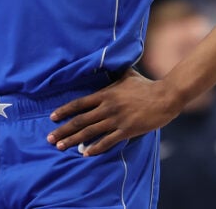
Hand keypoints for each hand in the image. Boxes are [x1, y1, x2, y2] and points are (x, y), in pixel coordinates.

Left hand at [47, 68, 179, 155]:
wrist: (165, 96)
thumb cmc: (146, 85)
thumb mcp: (127, 75)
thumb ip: (114, 72)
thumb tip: (107, 62)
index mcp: (105, 94)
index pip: (79, 103)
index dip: (64, 111)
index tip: (52, 118)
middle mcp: (107, 107)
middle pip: (80, 120)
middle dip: (63, 130)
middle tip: (50, 139)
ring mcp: (116, 119)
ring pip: (90, 132)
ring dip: (73, 141)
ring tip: (61, 147)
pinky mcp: (127, 130)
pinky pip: (107, 141)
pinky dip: (95, 148)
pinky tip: (85, 154)